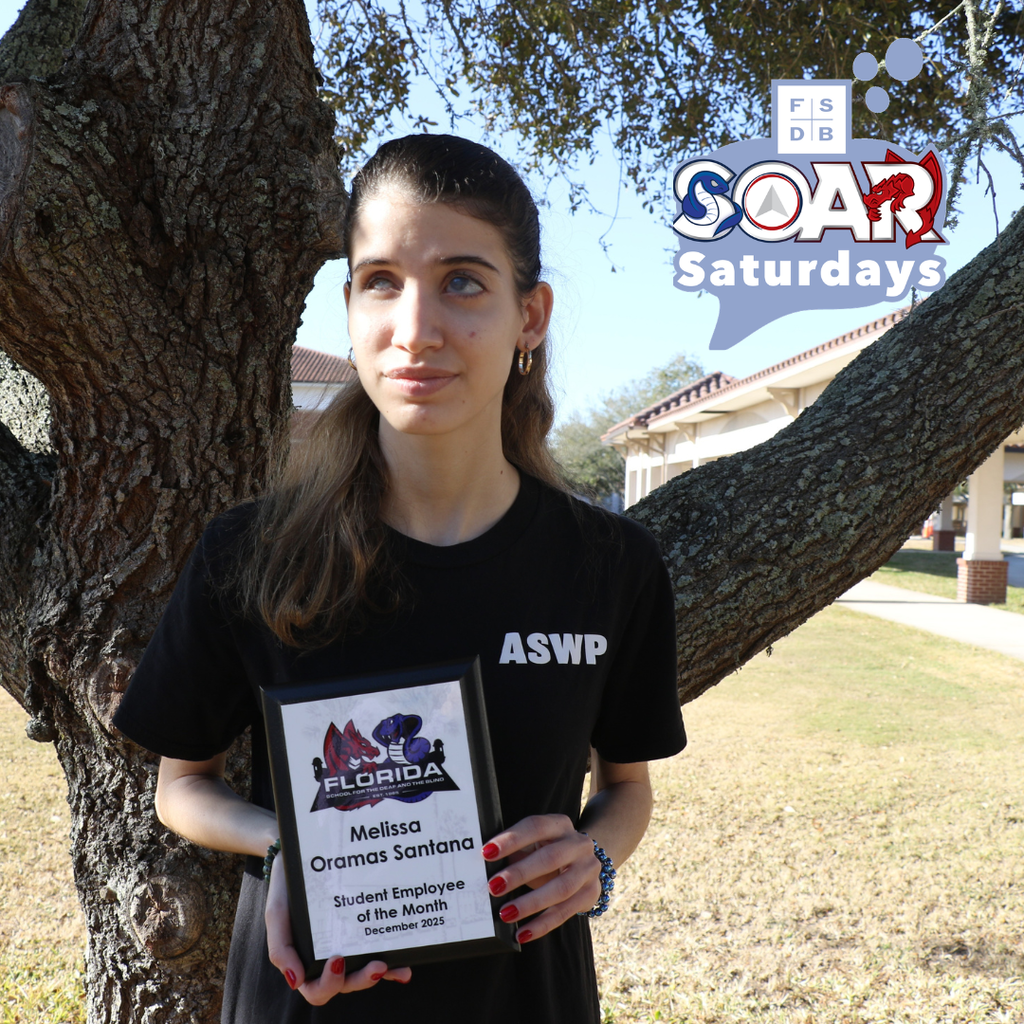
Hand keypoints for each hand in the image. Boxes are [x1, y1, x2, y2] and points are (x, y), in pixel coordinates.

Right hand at [264, 852, 411, 1002]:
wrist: (307, 854)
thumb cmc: (288, 888)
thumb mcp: (277, 913)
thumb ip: (280, 948)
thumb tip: (296, 982)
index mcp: (305, 962)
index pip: (317, 989)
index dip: (328, 983)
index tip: (337, 960)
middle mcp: (329, 958)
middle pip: (346, 984)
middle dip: (361, 980)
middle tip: (376, 966)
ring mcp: (349, 946)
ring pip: (364, 972)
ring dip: (380, 974)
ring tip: (389, 965)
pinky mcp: (364, 932)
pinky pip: (379, 951)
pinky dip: (393, 963)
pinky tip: (403, 965)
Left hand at [482, 814, 600, 943]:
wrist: (585, 862)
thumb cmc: (549, 851)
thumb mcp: (536, 844)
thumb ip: (515, 851)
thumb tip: (484, 865)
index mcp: (560, 825)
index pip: (535, 826)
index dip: (511, 839)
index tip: (487, 852)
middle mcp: (578, 844)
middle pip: (549, 858)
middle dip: (520, 873)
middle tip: (493, 886)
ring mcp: (588, 869)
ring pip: (560, 889)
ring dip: (530, 903)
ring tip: (505, 913)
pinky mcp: (590, 894)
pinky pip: (565, 912)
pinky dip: (542, 925)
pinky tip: (522, 934)